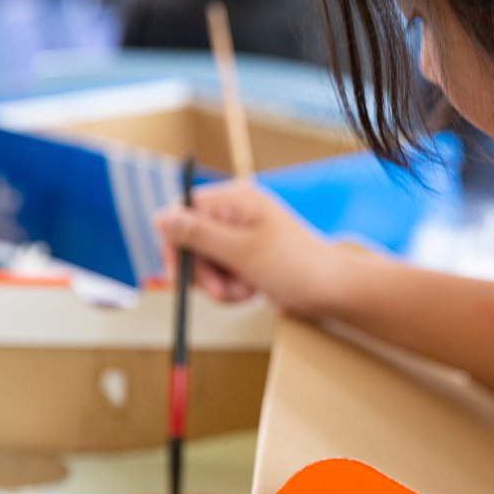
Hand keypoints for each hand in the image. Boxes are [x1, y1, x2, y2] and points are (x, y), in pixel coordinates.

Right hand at [154, 180, 341, 315]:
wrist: (333, 290)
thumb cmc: (294, 266)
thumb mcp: (241, 251)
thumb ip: (198, 234)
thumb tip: (159, 216)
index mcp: (236, 200)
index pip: (182, 212)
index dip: (175, 244)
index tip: (178, 275)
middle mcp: (236, 213)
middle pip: (190, 241)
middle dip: (203, 272)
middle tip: (222, 290)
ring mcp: (242, 236)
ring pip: (205, 263)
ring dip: (219, 285)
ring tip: (246, 292)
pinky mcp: (247, 258)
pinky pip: (221, 274)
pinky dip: (231, 289)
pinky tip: (252, 292)